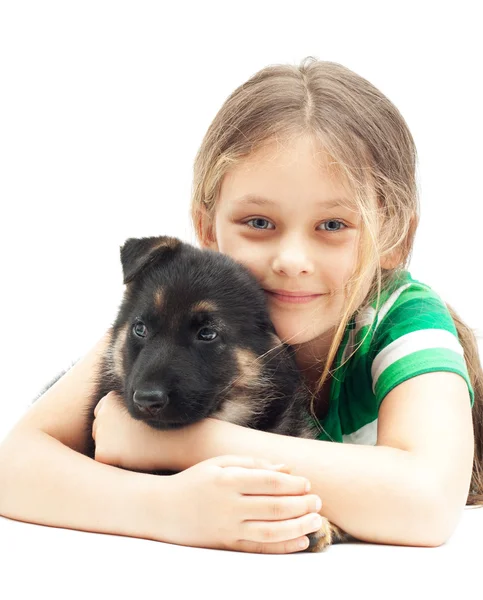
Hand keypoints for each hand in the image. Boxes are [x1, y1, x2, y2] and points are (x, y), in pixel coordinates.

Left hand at [93, 391, 173, 470]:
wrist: (171, 440)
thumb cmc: (161, 424)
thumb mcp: (142, 405)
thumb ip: (125, 407)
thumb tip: (113, 415)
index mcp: (110, 399)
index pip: (101, 411)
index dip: (114, 420)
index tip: (127, 425)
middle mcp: (101, 414)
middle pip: (98, 427)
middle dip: (110, 434)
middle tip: (131, 438)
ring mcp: (100, 433)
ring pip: (100, 442)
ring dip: (111, 446)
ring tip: (133, 446)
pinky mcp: (102, 453)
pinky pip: (102, 458)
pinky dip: (112, 460)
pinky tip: (129, 456)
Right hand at [160, 454, 322, 553]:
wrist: (162, 509)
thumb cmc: (195, 480)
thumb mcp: (220, 463)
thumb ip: (253, 463)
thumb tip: (286, 469)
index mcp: (228, 480)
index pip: (270, 482)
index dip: (293, 484)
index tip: (307, 484)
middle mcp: (229, 505)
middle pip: (274, 507)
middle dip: (301, 505)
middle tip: (318, 502)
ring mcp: (227, 528)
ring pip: (270, 530)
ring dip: (298, 527)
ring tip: (316, 521)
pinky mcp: (226, 545)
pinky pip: (259, 548)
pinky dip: (282, 546)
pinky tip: (300, 541)